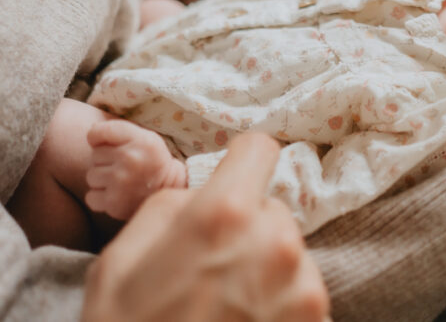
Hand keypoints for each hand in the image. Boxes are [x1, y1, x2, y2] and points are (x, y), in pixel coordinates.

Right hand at [83, 133, 328, 321]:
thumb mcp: (121, 260)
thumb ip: (172, 207)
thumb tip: (203, 192)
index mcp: (224, 214)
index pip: (261, 148)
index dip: (243, 160)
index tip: (235, 175)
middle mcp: (275, 242)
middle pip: (274, 209)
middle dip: (248, 229)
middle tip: (213, 270)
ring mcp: (303, 286)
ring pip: (291, 253)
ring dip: (267, 270)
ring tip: (227, 310)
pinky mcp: (316, 321)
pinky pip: (301, 294)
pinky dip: (280, 307)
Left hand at [85, 119, 186, 220]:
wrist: (169, 189)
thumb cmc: (152, 160)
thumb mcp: (145, 137)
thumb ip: (119, 130)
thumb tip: (90, 134)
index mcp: (139, 140)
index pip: (98, 132)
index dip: (97, 137)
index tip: (108, 144)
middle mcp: (130, 159)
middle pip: (95, 155)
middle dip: (105, 161)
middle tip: (124, 166)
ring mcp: (120, 182)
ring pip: (92, 176)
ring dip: (102, 179)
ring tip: (121, 180)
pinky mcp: (114, 203)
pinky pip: (91, 197)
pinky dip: (100, 197)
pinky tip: (116, 194)